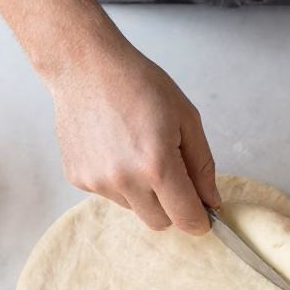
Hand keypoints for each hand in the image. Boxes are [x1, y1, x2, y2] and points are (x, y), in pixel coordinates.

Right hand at [48, 46, 219, 233]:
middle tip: (170, 172)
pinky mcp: (78, 178)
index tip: (203, 213)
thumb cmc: (139, 83)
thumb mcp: (186, 118)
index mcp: (158, 165)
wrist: (86, 67)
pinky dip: (117, 180)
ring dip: (142, 192)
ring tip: (135, 150)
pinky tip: (113, 147)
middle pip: (160, 222)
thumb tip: (211, 201)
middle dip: (171, 206)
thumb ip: (202, 165)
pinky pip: (108, 194)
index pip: (186, 219)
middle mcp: (125, 180)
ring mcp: (98, 182)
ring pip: (133, 208)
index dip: (200, 219)